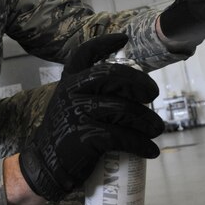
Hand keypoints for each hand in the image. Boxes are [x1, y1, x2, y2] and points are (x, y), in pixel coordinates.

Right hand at [19, 33, 163, 200]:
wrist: (47, 165)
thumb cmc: (66, 134)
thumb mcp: (71, 104)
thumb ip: (91, 93)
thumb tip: (133, 90)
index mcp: (68, 81)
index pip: (84, 53)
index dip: (104, 43)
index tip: (123, 38)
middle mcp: (71, 91)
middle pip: (112, 75)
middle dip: (139, 82)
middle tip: (152, 94)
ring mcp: (78, 112)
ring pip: (124, 109)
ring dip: (147, 121)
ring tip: (157, 129)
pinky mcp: (86, 136)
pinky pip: (122, 136)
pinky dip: (141, 144)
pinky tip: (151, 150)